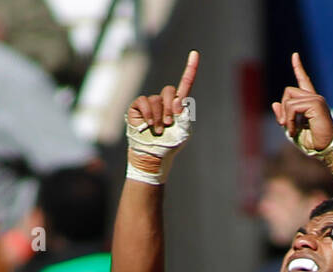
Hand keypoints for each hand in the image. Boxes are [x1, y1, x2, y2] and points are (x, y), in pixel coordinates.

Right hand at [125, 51, 197, 180]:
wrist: (154, 156)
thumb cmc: (170, 146)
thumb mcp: (183, 130)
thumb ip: (184, 114)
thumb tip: (179, 100)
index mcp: (177, 106)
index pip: (185, 84)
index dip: (190, 69)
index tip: (195, 53)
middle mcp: (164, 102)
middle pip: (169, 90)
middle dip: (170, 107)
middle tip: (169, 123)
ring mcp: (150, 104)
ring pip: (156, 99)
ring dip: (159, 116)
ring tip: (159, 130)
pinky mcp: (137, 108)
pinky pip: (143, 102)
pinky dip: (148, 113)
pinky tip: (149, 125)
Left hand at [272, 52, 332, 153]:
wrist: (325, 150)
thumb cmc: (311, 143)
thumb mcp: (292, 129)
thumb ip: (284, 117)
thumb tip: (274, 103)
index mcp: (310, 102)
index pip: (303, 81)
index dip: (298, 68)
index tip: (294, 55)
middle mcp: (314, 97)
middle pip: (288, 91)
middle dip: (282, 109)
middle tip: (285, 125)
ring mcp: (316, 99)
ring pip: (289, 100)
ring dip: (286, 118)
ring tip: (292, 130)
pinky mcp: (316, 104)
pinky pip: (293, 107)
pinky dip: (290, 120)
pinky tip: (294, 130)